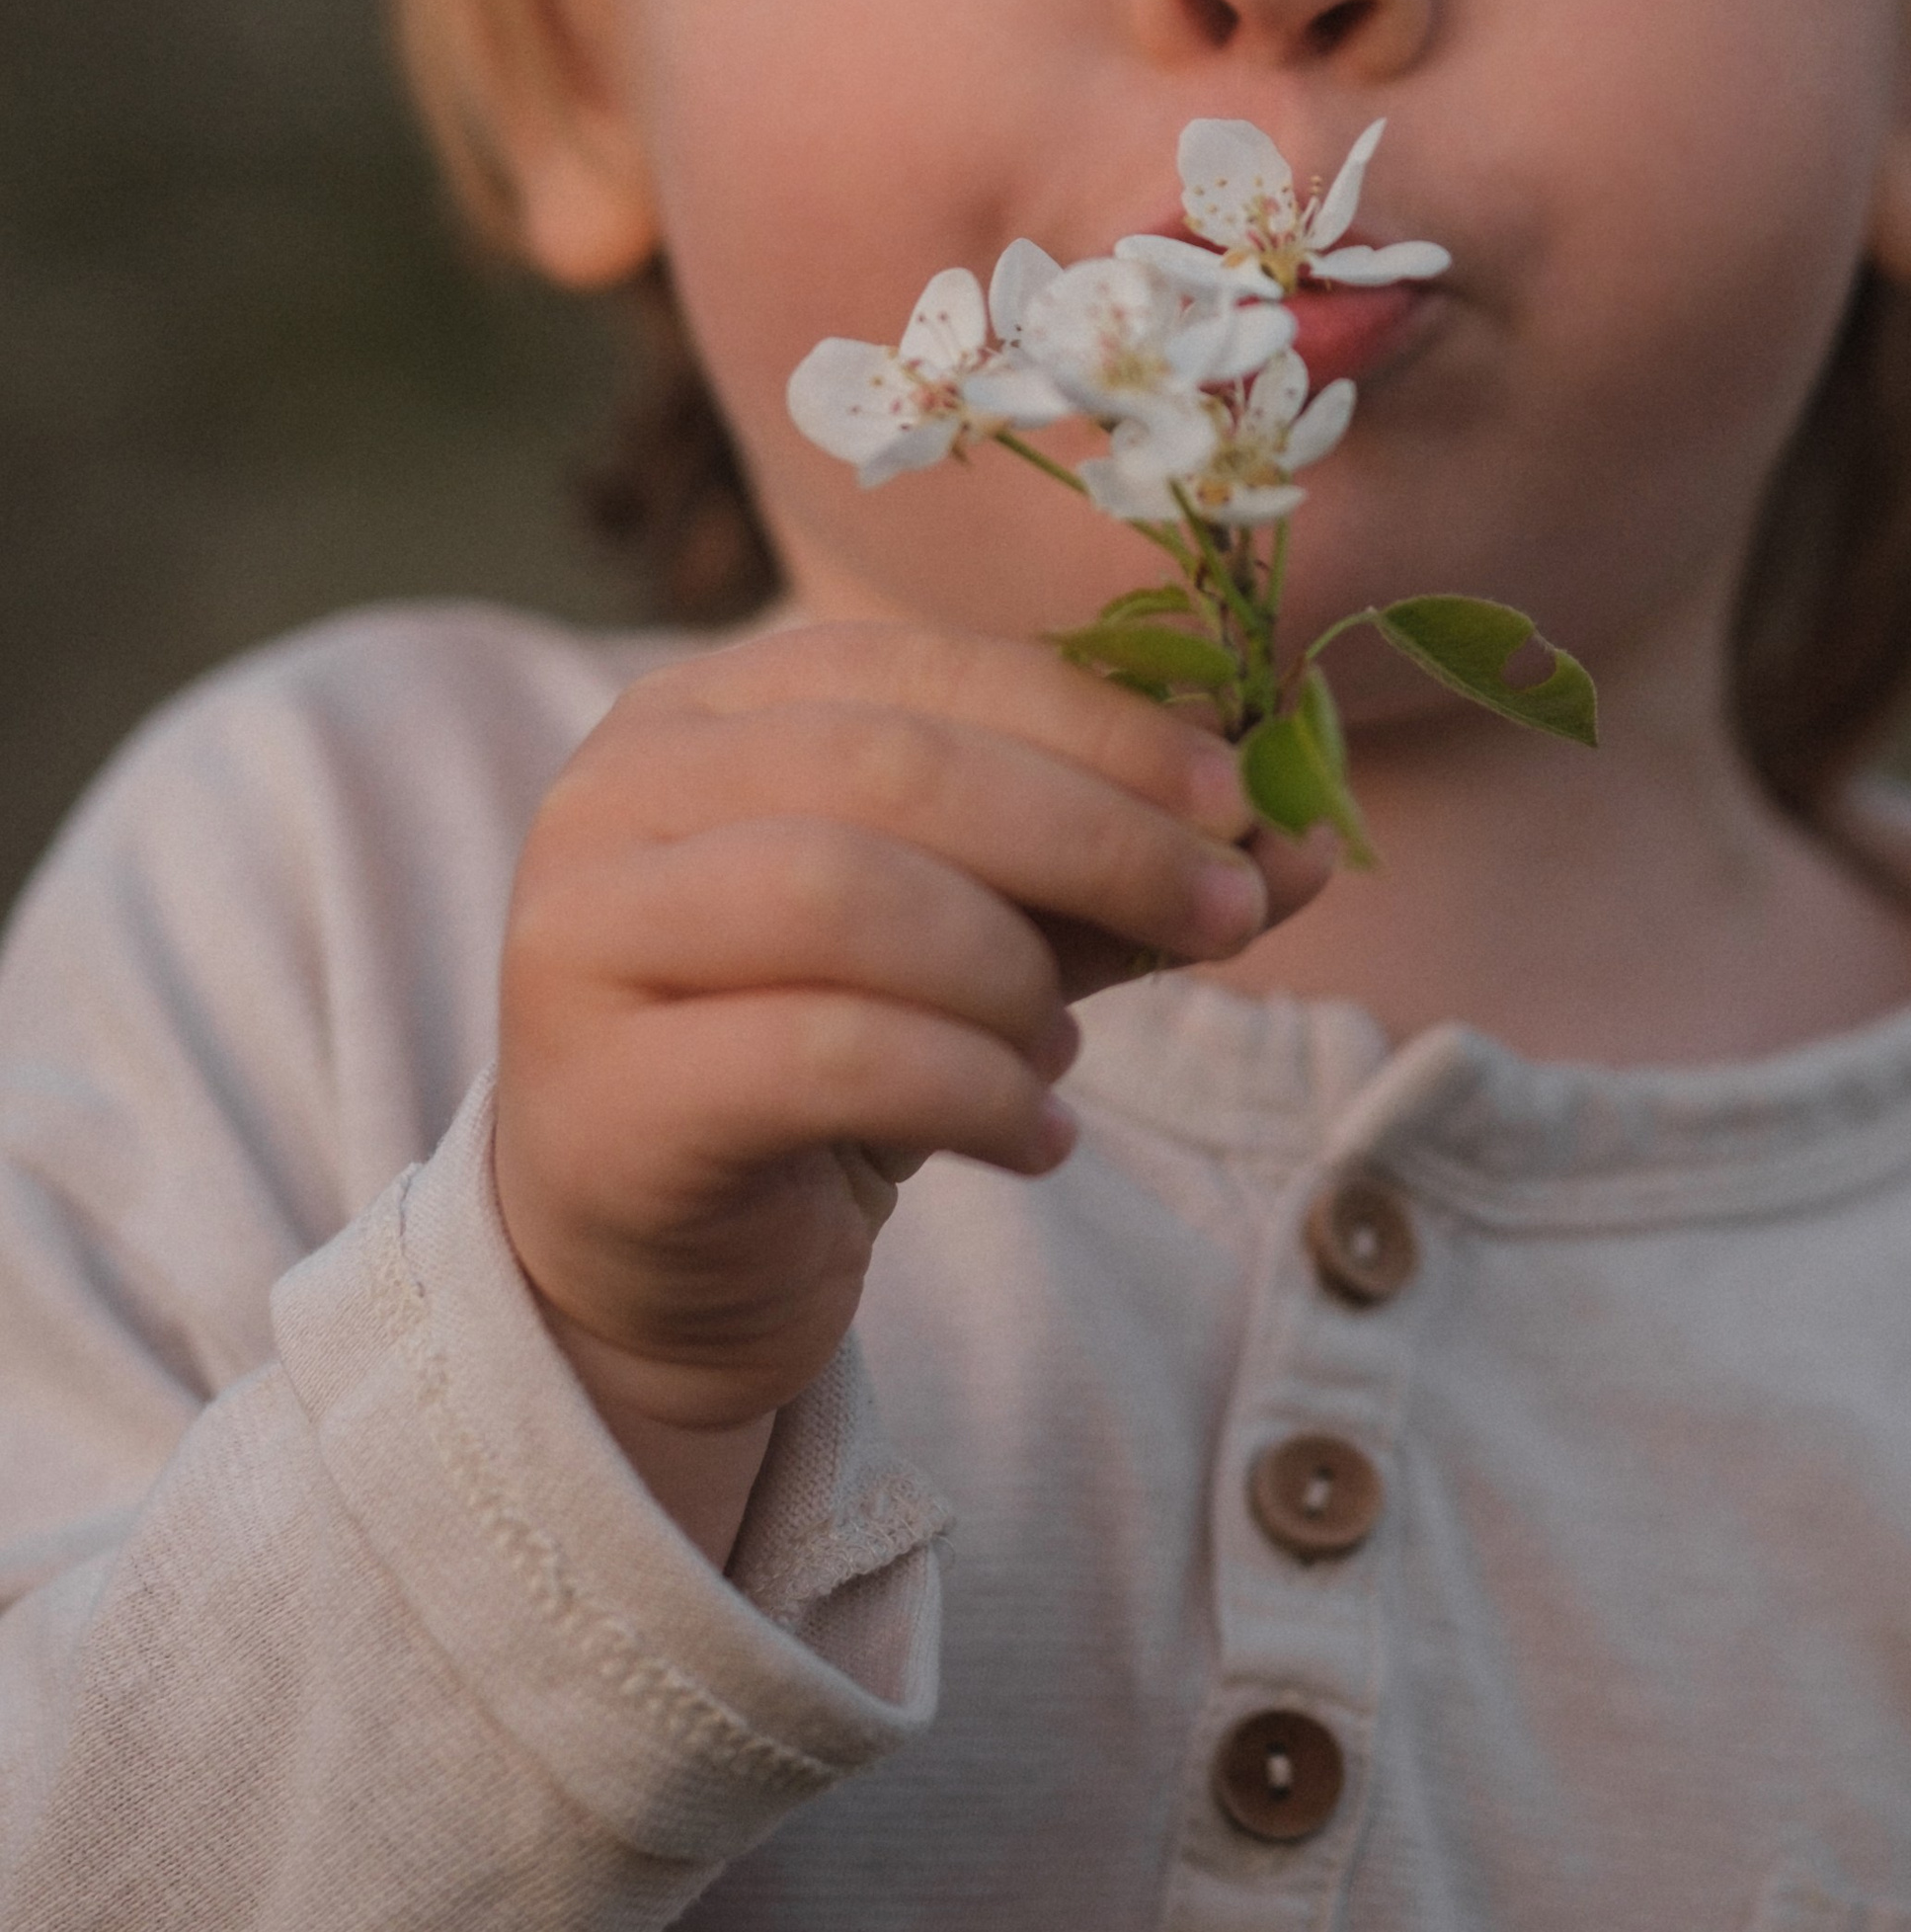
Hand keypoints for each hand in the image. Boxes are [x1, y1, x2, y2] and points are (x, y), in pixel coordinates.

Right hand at [492, 620, 1331, 1557]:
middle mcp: (617, 792)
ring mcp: (584, 936)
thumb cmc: (817, 1064)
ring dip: (1015, 970)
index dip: (1096, 723)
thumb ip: (1108, 882)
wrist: (650, 1267)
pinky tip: (1035, 1134)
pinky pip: (826, 1056)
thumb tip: (1303, 841)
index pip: (919, 664)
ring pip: (850, 897)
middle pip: (895, 768)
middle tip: (1225, 913)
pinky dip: (972, 1089)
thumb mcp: (973, 942)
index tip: (1239, 799)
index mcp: (704, 710)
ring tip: (1067, 1045)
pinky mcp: (604, 1095)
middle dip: (1096, 834)